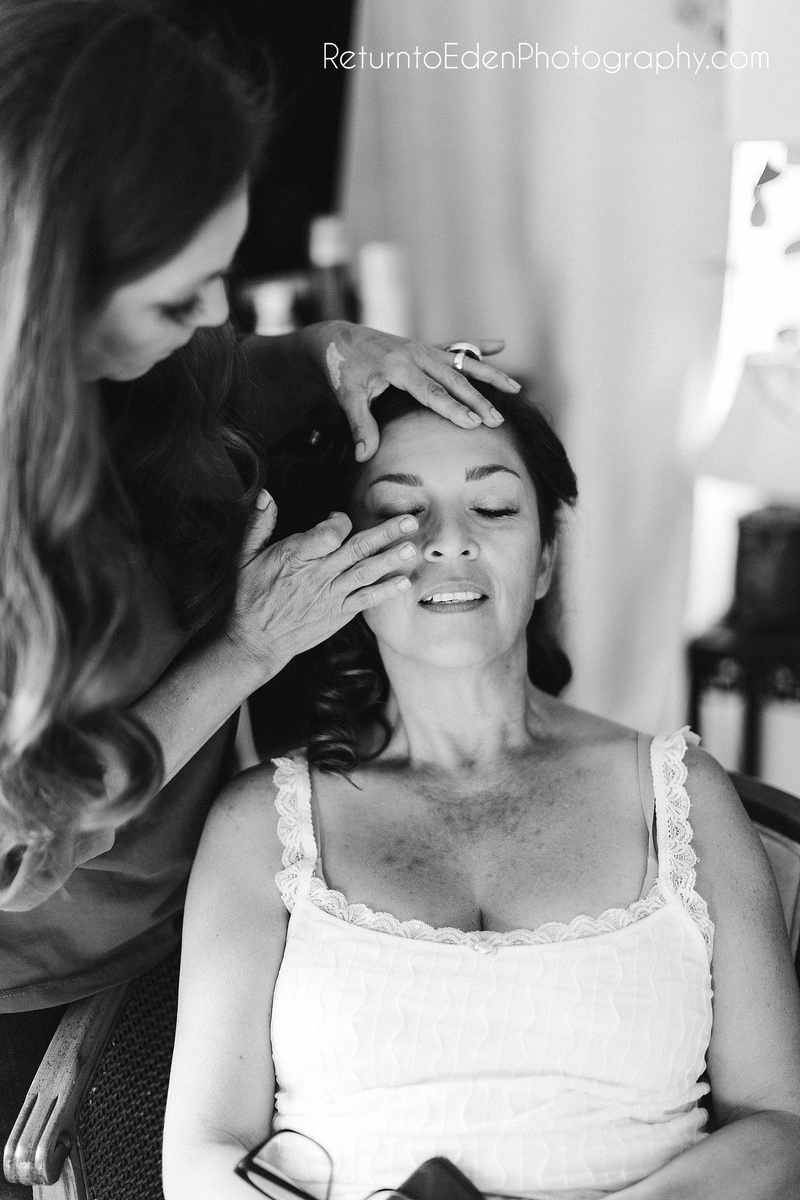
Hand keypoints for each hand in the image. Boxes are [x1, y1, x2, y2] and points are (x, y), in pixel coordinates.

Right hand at [225, 491, 416, 679]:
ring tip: (413, 548)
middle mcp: (317, 575)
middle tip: (410, 521)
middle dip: (385, 533)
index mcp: (295, 556)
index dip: (339, 521)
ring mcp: (329, 596)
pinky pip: (365, 600)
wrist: (256, 640)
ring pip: (365, 573)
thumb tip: (266, 494)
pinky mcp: (337, 614)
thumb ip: (258, 524)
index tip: (339, 518)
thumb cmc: (251, 595)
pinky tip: (404, 581)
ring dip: (391, 559)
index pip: (330, 533)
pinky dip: (385, 591)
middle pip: (356, 549)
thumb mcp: (245, 556)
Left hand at [302, 321, 520, 460]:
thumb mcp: (347, 397)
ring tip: (515, 388)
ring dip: (490, 374)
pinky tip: (501, 345)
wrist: (338, 338)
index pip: (432, 392)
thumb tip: (364, 457)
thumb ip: (360, 426)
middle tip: (497, 420)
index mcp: (400, 367)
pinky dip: (478, 347)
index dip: (454, 408)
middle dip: (478, 400)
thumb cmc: (343, 369)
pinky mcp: (424, 347)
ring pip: (462, 362)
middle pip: (454, 380)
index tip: (473, 423)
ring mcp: (423, 349)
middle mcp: (417, 354)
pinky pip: (455, 347)